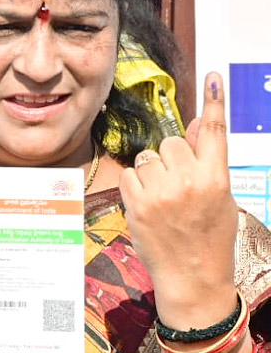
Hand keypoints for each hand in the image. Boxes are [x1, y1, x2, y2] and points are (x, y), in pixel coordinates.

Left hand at [120, 71, 239, 329]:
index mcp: (218, 179)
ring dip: (152, 172)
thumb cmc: (210, 236)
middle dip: (172, 159)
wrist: (193, 277)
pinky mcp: (138, 203)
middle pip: (171, 144)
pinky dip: (136, 186)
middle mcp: (191, 182)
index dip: (213, 103)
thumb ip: (208, 162)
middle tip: (179, 186)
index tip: (212, 75)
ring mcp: (162, 192)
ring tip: (164, 199)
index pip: (215, 133)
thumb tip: (196, 124)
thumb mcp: (221, 198)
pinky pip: (130, 174)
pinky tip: (148, 205)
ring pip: (148, 157)